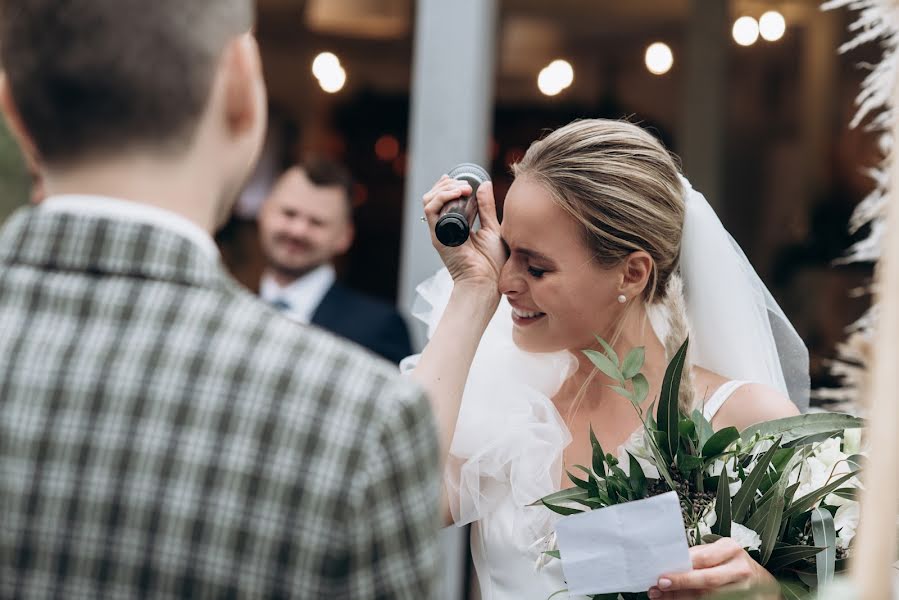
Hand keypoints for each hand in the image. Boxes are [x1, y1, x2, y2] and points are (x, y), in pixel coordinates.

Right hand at [421, 175, 505, 293]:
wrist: (487, 282)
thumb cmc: (493, 264)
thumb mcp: (492, 228)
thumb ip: (486, 206)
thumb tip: (484, 184)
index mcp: (456, 226)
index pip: (444, 199)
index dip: (449, 185)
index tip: (465, 181)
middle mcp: (445, 228)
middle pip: (433, 197)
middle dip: (448, 184)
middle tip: (466, 185)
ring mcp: (440, 232)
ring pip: (429, 200)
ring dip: (445, 188)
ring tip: (463, 188)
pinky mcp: (438, 236)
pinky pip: (431, 210)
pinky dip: (442, 197)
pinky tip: (457, 194)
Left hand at [648, 538, 777, 598]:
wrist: (762, 583)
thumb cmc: (734, 563)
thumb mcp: (720, 551)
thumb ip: (699, 556)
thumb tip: (670, 563)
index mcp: (731, 549)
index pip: (703, 559)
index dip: (682, 569)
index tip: (662, 574)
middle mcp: (739, 569)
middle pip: (707, 580)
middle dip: (681, 584)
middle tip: (660, 586)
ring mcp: (742, 589)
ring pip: (708, 596)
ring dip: (681, 597)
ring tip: (662, 596)